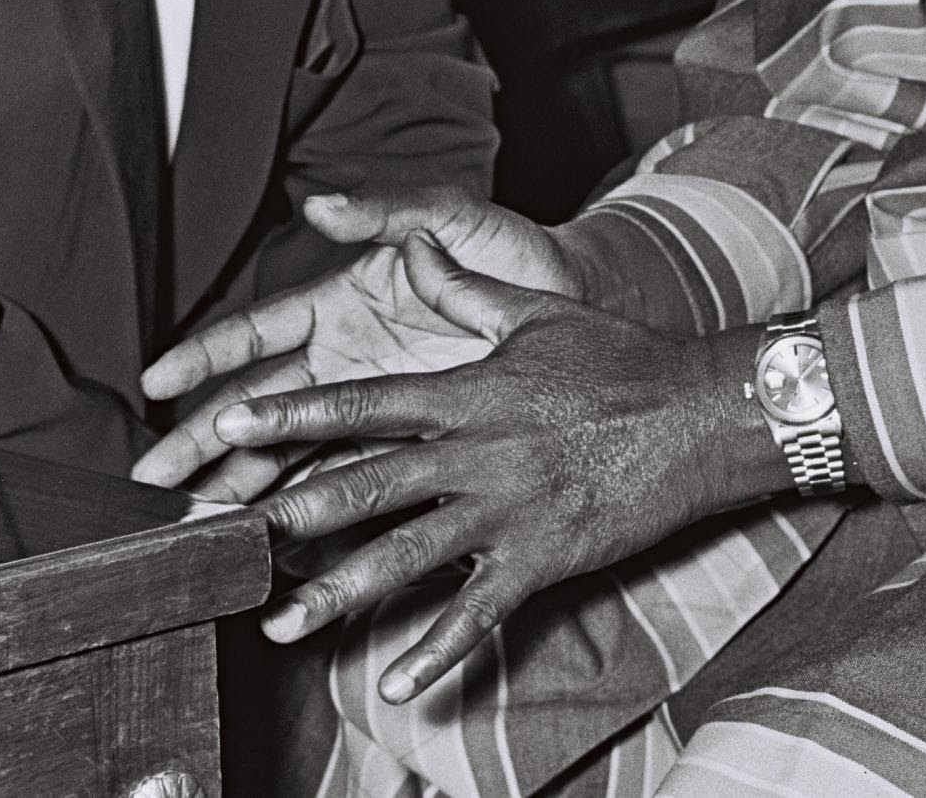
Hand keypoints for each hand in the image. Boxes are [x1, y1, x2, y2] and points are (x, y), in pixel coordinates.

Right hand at [131, 189, 579, 497]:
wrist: (583, 306)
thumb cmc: (516, 255)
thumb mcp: (454, 221)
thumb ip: (388, 213)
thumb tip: (320, 202)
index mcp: (339, 302)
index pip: (257, 332)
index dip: (205, 356)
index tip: (158, 383)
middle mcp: (342, 359)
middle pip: (255, 405)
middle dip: (199, 442)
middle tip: (152, 481)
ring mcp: (369, 409)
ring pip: (287, 454)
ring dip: (240, 489)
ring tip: (197, 526)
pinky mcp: (405, 449)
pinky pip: (343, 483)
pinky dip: (306, 514)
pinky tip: (272, 543)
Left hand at [217, 233, 791, 704]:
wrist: (698, 413)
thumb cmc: (619, 357)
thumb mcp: (535, 312)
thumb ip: (461, 288)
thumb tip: (410, 243)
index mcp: (465, 392)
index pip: (360, 402)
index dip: (290, 414)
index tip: (227, 423)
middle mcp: (475, 452)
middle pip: (366, 485)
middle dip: (291, 513)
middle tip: (230, 537)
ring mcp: (506, 510)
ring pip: (406, 556)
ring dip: (339, 595)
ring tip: (283, 624)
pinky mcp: (541, 557)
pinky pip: (479, 611)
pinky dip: (438, 650)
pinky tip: (400, 683)